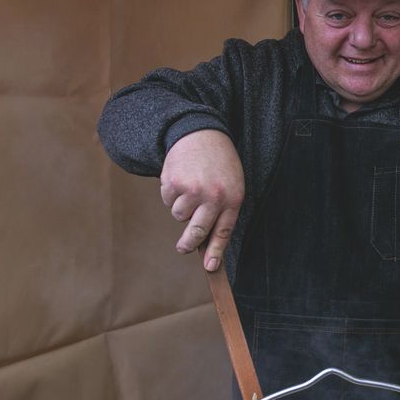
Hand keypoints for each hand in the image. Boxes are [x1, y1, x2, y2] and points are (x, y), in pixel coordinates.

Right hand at [158, 130, 244, 270]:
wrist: (200, 132)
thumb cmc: (218, 163)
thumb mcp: (231, 184)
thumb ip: (222, 210)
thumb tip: (207, 242)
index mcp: (232, 198)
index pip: (223, 232)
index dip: (215, 252)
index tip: (210, 267)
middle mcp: (213, 196)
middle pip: (197, 232)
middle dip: (188, 244)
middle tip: (183, 248)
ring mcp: (192, 190)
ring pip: (179, 216)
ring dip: (181, 207)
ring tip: (189, 188)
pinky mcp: (173, 183)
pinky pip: (167, 201)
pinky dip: (171, 193)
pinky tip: (180, 178)